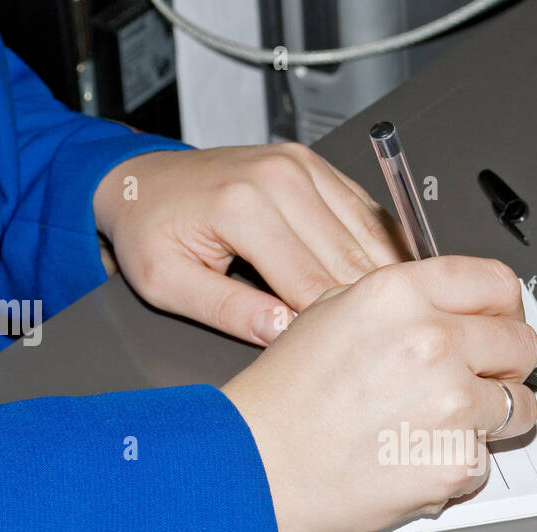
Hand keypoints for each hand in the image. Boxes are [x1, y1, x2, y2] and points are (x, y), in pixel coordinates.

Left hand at [92, 143, 406, 344]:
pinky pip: (366, 212)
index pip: (311, 284)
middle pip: (350, 260)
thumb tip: (283, 335)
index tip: (345, 359)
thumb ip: (228, 311)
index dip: (332, 328)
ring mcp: (304, 166)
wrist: (142, 179)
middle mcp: (281, 177)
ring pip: (368, 235)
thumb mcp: (167, 283)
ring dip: (385, 279)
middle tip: (384, 348)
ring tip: (394, 320)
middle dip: (367, 306)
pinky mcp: (317, 166)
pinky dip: (380, 248)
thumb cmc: (150, 229)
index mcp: (243, 206)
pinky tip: (385, 282)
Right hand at [222, 257, 536, 531]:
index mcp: (403, 294)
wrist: (258, 466)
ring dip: (489, 418)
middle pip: (521, 344)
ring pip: (517, 407)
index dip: (504, 309)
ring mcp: (451, 404)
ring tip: (435, 426)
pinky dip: (457, 463)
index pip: (498, 284)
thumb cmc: (285, 398)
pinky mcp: (454, 461)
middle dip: (505, 364)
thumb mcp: (333, 310)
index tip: (499, 325)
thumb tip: (454, 303)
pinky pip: (485, 459)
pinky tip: (412, 457)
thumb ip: (404, 299)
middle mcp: (432, 342)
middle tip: (474, 381)